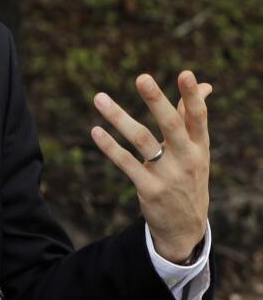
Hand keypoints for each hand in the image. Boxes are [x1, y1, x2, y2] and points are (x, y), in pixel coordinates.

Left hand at [90, 71, 211, 262]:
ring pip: (141, 140)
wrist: (185, 226)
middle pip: (171, 125)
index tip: (185, 74)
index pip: (198, 117)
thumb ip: (192, 117)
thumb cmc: (188, 176)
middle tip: (142, 77)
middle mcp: (186, 158)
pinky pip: (125, 163)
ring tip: (98, 97)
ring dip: (118, 117)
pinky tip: (95, 131)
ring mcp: (167, 175)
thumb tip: (205, 84)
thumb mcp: (196, 150)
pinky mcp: (148, 188)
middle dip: (156, 101)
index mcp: (199, 146)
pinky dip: (109, 146)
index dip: (192, 96)